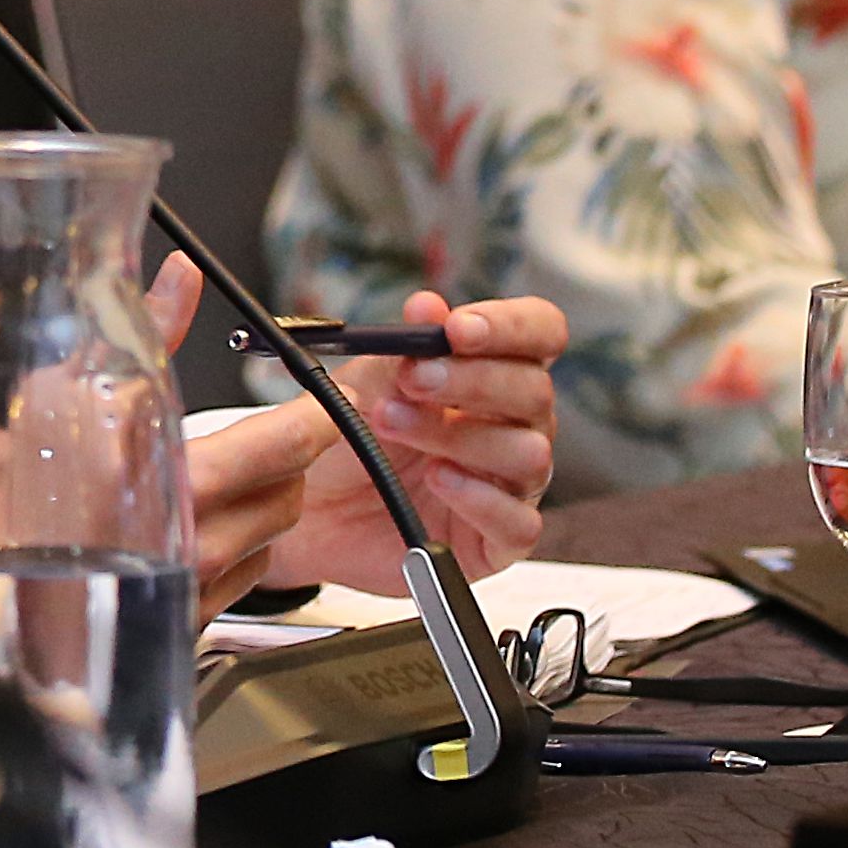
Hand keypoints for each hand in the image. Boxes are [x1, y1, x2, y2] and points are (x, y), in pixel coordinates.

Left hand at [262, 290, 562, 590]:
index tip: (458, 328)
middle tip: (411, 378)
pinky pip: (518, 522)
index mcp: (493, 374)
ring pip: (529, 454)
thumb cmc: (347, 440)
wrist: (309, 510)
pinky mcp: (498, 542)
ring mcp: (511, 486)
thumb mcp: (368, 385)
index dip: (511, 326)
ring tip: (392, 425)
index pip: (539, 334)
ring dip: (458, 435)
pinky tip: (436, 478)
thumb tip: (428, 305)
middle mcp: (514, 426)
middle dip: (470, 380)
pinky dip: (477, 497)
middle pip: (534, 392)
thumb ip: (405, 349)